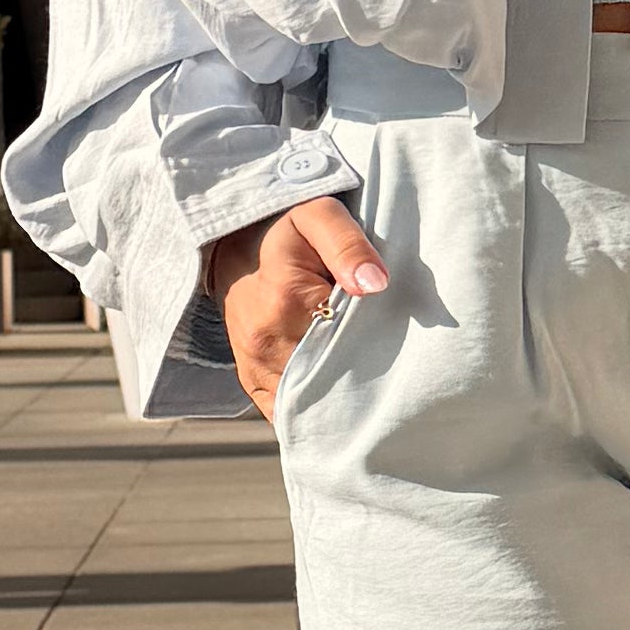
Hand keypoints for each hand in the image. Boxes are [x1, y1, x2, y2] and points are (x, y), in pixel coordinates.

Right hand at [204, 193, 391, 415]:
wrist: (234, 245)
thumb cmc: (286, 229)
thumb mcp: (319, 216)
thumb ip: (348, 244)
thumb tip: (376, 284)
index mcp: (286, 299)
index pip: (350, 340)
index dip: (378, 339)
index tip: (395, 332)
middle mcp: (266, 341)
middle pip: (334, 375)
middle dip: (363, 371)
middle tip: (385, 356)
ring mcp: (255, 367)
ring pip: (313, 400)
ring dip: (341, 393)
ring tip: (361, 371)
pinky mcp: (253, 383)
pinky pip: (290, 413)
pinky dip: (316, 410)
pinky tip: (336, 396)